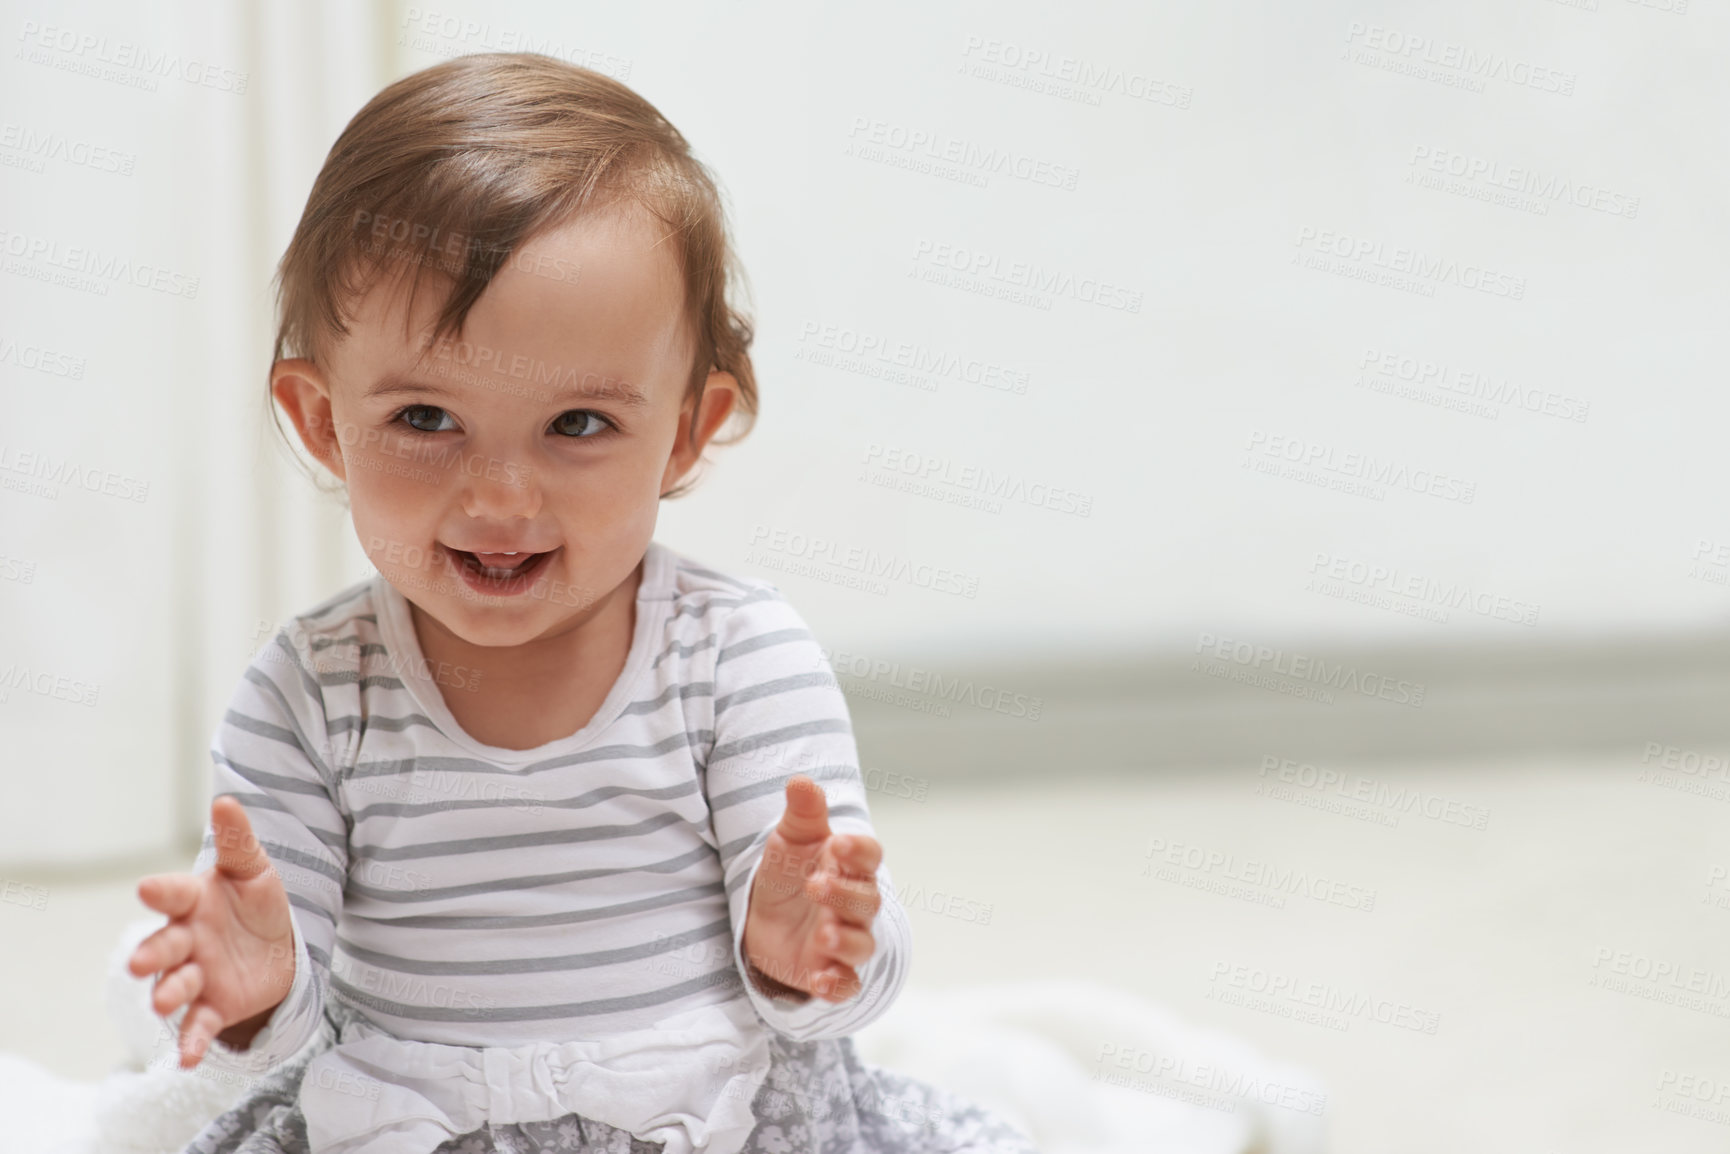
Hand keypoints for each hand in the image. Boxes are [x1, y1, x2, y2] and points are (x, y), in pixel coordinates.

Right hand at [128, 795, 296, 1068]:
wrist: (277, 946)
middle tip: (141, 963)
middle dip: (151, 954)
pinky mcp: (213, 1005)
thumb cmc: (255, 903)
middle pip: (163, 946)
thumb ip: (238, 841)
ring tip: (162, 1003)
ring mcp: (196, 975)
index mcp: (193, 902)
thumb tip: (226, 801)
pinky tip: (187, 1059)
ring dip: (166, 994)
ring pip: (174, 986)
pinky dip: (192, 1042)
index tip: (148, 889)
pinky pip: (199, 1025)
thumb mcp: (254, 870)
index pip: (173, 894)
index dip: (161, 892)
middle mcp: (186, 940)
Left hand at [741, 774, 882, 1002]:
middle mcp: (853, 905)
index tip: (835, 844)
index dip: (858, 851)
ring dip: (846, 940)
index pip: (869, 856)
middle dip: (844, 894)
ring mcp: (844, 940)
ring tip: (823, 933)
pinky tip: (821, 981)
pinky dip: (838, 986)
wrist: (763, 921)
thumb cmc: (787, 875)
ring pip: (862, 944)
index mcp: (848, 867)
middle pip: (867, 901)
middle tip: (815, 885)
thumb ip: (801, 814)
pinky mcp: (830, 972)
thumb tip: (801, 781)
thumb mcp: (789, 841)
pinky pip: (846, 985)